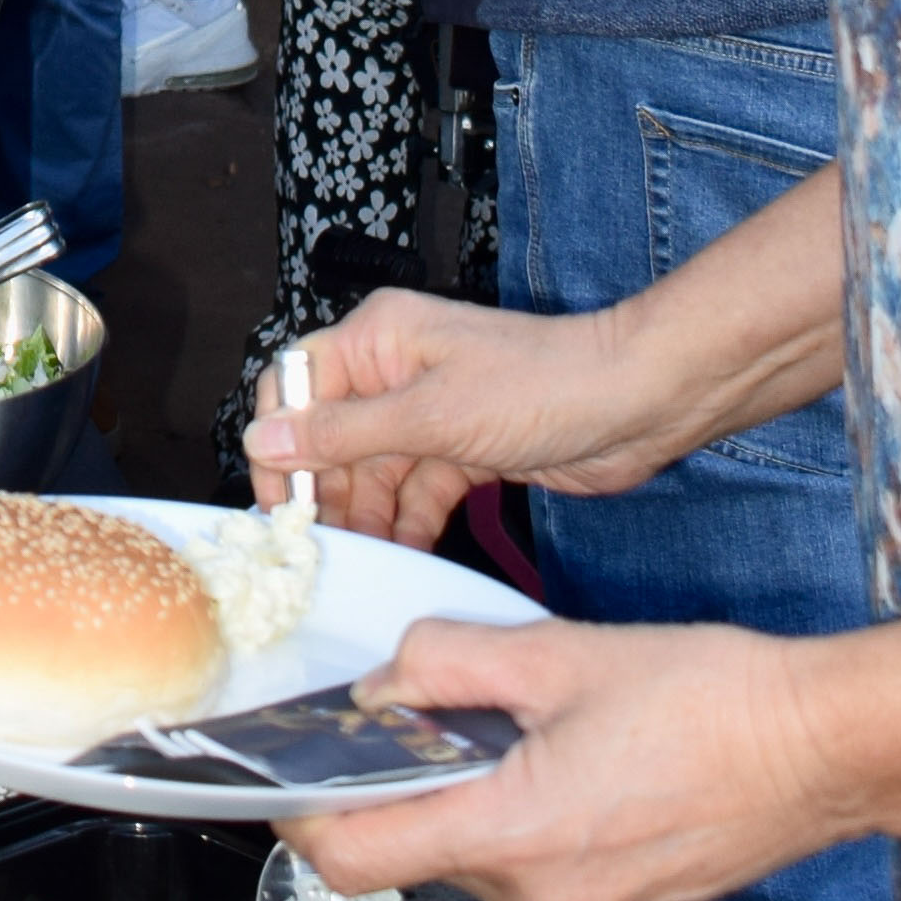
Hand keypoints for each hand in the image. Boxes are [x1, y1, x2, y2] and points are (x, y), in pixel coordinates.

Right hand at [241, 277, 666, 542]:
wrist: (636, 403)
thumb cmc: (542, 384)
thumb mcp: (431, 416)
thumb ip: (343, 434)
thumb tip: (264, 440)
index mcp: (380, 338)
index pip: (297, 386)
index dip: (278, 443)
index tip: (278, 505)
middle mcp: (398, 370)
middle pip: (332, 435)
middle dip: (323, 491)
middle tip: (317, 549)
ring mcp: (433, 412)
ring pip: (373, 470)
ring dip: (365, 514)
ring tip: (358, 561)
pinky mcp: (465, 449)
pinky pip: (416, 489)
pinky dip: (407, 521)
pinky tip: (403, 552)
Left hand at [283, 610, 841, 900]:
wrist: (820, 751)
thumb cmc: (706, 698)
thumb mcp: (556, 651)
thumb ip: (444, 665)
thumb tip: (379, 690)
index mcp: (514, 835)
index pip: (355, 861)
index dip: (303, 820)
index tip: (286, 779)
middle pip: (419, 857)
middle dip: (412, 788)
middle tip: (442, 720)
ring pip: (477, 867)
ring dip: (477, 807)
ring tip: (532, 739)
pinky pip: (534, 884)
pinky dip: (528, 832)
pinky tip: (575, 775)